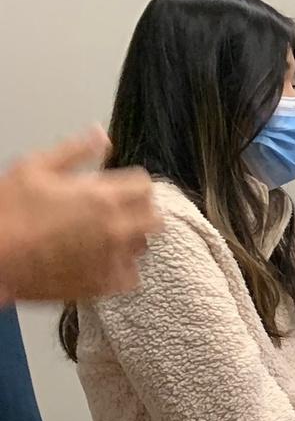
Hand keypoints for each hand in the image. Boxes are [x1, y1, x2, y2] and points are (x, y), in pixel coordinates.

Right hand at [0, 129, 161, 301]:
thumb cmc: (7, 212)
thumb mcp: (34, 167)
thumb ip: (74, 150)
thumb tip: (101, 135)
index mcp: (101, 197)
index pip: (145, 186)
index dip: (133, 183)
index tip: (122, 187)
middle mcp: (115, 229)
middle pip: (154, 218)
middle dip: (141, 211)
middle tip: (119, 210)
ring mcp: (112, 260)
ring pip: (143, 247)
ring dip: (131, 238)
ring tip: (105, 234)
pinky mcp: (104, 286)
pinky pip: (131, 277)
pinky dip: (122, 268)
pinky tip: (103, 259)